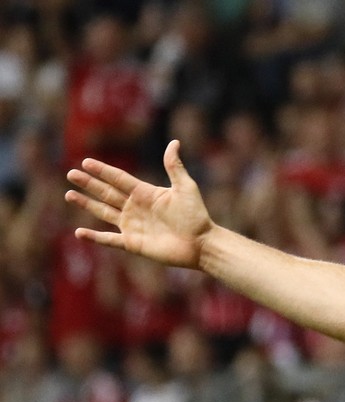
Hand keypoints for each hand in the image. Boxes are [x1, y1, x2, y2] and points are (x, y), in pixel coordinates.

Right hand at [65, 140, 213, 270]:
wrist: (201, 243)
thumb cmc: (197, 216)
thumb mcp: (185, 188)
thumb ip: (174, 166)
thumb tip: (174, 142)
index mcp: (145, 193)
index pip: (118, 179)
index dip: (102, 171)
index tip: (85, 162)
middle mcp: (136, 208)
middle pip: (106, 193)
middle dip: (89, 184)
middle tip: (71, 174)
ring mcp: (132, 226)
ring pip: (103, 212)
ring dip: (86, 204)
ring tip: (69, 194)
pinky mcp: (133, 243)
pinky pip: (109, 239)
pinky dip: (94, 237)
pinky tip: (79, 233)